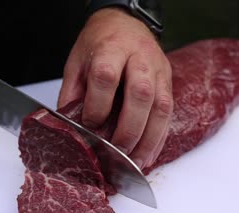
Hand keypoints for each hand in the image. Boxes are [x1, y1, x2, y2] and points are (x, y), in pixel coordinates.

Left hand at [58, 8, 172, 169]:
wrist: (125, 22)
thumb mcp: (77, 62)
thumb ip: (73, 94)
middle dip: (129, 128)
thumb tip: (69, 129)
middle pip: (140, 93)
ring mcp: (158, 70)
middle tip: (117, 152)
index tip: (89, 125)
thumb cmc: (99, 43)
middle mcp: (140, 57)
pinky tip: (149, 156)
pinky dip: (159, 138)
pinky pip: (169, 112)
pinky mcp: (168, 81)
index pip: (106, 76)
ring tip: (136, 163)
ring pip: (161, 106)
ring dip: (149, 139)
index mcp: (111, 48)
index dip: (98, 105)